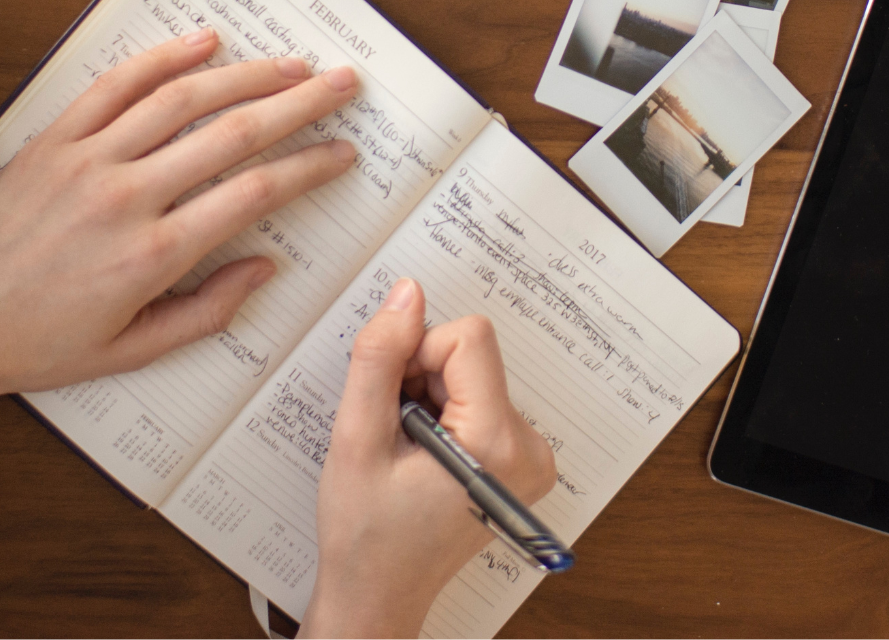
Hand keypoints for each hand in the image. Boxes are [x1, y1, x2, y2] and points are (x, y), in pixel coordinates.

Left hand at [0, 27, 359, 407]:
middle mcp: (126, 197)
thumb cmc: (36, 345)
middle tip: (342, 84)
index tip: (343, 153)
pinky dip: (162, 58)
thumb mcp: (131, 351)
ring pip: (182, 99)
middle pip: (233, 133)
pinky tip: (203, 43)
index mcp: (153, 255)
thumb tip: (265, 268)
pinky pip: (115, 86)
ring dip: (246, 74)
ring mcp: (86, 160)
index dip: (310, 167)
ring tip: (291, 63)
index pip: (254, 193)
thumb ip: (206, 312)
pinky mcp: (52, 141)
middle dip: (299, 104)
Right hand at [303, 278, 556, 637]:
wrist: (379, 594)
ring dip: (429, 396)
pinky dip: (444, 413)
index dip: (417, 355)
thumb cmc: (366, 533)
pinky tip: (422, 455)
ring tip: (406, 451)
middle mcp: (530, 448)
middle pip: (472, 355)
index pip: (468, 338)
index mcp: (497, 443)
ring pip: (472, 373)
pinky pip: (480, 398)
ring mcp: (531, 457)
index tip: (393, 401)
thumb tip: (407, 294)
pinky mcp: (521, 459)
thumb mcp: (357, 439)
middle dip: (421, 379)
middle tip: (394, 433)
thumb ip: (380, 358)